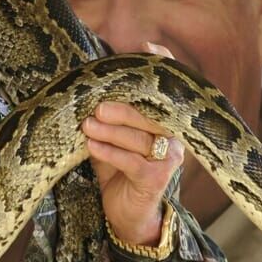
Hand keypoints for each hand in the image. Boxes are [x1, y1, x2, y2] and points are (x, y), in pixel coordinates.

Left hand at [82, 42, 185, 246]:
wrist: (127, 214)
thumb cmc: (117, 169)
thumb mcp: (112, 136)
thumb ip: (108, 112)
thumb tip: (88, 86)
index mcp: (165, 122)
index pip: (167, 90)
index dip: (162, 65)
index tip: (146, 48)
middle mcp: (174, 138)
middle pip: (151, 114)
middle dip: (123, 107)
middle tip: (97, 106)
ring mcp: (168, 159)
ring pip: (140, 138)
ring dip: (111, 131)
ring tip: (87, 125)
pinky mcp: (156, 179)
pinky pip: (132, 162)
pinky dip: (109, 152)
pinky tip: (92, 146)